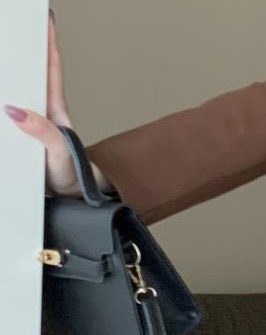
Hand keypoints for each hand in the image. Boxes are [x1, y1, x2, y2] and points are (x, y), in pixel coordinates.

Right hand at [4, 11, 108, 196]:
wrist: (70, 195)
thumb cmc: (71, 172)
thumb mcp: (60, 152)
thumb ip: (42, 132)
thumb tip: (16, 111)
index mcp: (53, 108)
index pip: (51, 68)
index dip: (49, 43)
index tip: (46, 20)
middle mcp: (41, 109)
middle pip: (31, 72)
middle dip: (22, 48)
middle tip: (12, 26)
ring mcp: (30, 120)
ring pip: (15, 89)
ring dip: (9, 71)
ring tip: (1, 50)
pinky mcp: (19, 132)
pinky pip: (6, 110)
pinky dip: (2, 97)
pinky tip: (0, 98)